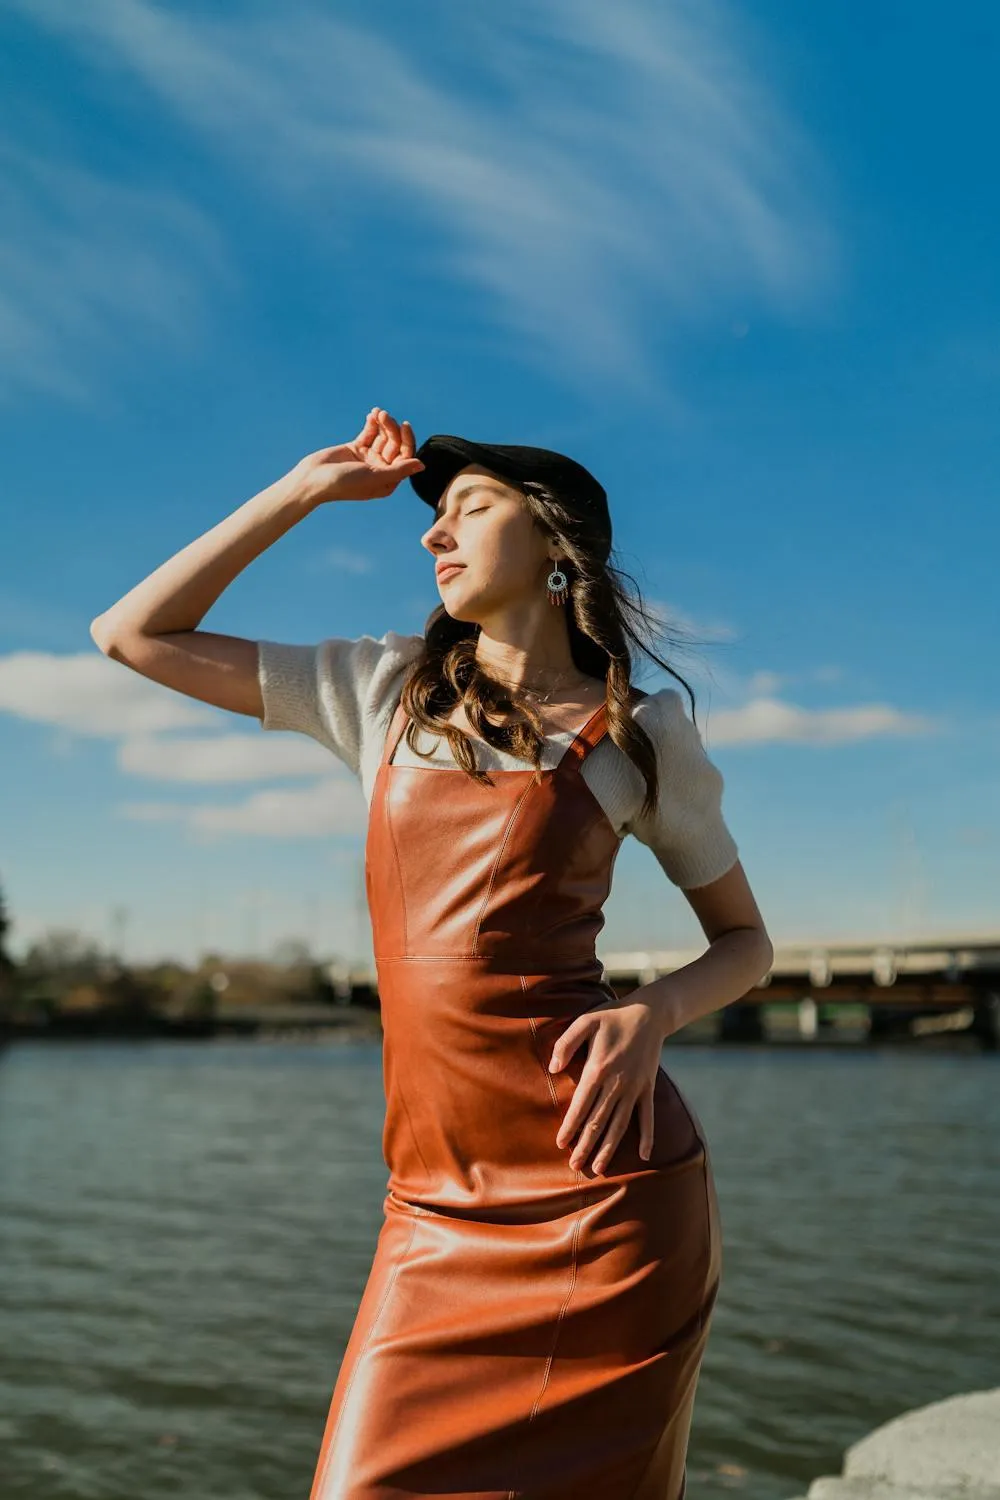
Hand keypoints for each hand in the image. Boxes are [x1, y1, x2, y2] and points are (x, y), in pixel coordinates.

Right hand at [289, 408, 424, 504]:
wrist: (313, 480)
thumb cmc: (344, 484)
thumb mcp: (374, 477)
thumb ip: (399, 471)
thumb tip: (422, 465)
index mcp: (388, 480)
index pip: (405, 457)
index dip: (407, 441)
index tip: (404, 426)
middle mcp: (381, 470)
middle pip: (394, 445)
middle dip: (392, 429)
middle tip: (385, 416)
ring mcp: (368, 459)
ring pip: (383, 438)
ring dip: (383, 424)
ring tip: (378, 413)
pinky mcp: (356, 449)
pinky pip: (369, 434)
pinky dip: (372, 424)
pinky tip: (372, 414)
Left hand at [548, 992, 666, 1173]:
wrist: (648, 1013)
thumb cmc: (611, 1017)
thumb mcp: (584, 1022)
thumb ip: (566, 1044)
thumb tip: (553, 1069)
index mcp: (598, 1069)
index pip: (581, 1105)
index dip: (571, 1126)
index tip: (561, 1144)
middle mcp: (617, 1083)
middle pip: (599, 1121)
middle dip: (586, 1145)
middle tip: (575, 1166)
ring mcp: (635, 1088)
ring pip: (620, 1124)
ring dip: (609, 1147)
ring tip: (599, 1168)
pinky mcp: (648, 1087)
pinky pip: (647, 1116)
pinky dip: (647, 1136)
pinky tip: (643, 1155)